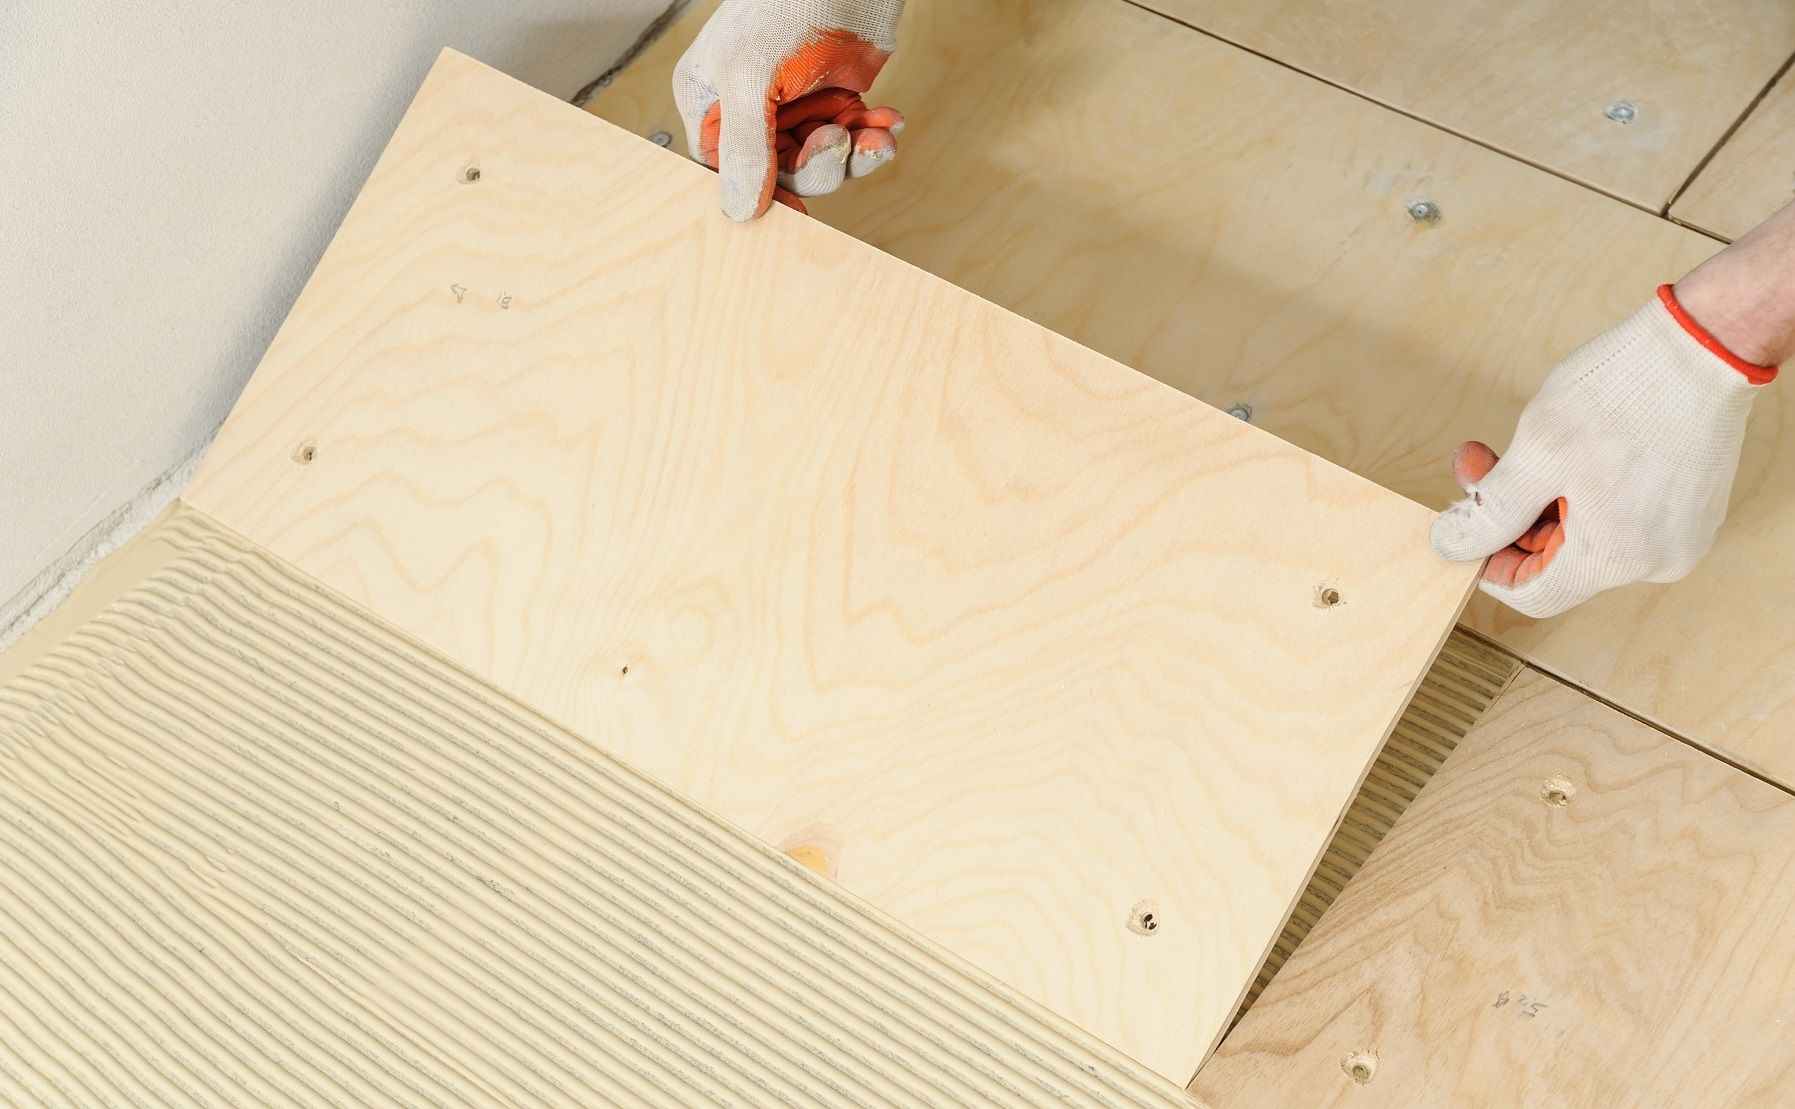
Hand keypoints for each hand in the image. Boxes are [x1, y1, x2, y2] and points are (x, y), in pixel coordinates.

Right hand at [673, 0, 904, 220]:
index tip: (795, 210)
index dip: (759, 193)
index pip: (724, 171)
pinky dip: (874, 137)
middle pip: (780, 173)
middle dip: (818, 165)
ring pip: (822, 163)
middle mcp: (751, 109)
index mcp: (711, 102)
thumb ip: (743, 148)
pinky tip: (888, 120)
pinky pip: (853, 141)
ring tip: (875, 134)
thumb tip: (737, 211)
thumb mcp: (752, 78)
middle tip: (838, 140)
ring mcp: (796, 106)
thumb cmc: (789, 3)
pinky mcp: (836, 100)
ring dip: (855, 156)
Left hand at [1430, 285, 1773, 617]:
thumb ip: (1490, 510)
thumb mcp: (1537, 451)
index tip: (1467, 525)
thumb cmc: (1626, 390)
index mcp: (1618, 556)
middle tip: (1479, 461)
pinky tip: (1569, 450)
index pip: (1534, 594)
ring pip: (1587, 537)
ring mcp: (1679, 535)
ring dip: (1543, 498)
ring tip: (1522, 445)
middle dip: (1512, 516)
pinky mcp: (1689, 510)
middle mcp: (1657, 560)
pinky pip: (1621, 518)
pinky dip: (1584, 492)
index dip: (1490, 564)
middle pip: (1559, 562)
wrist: (1704, 343)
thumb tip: (1453, 545)